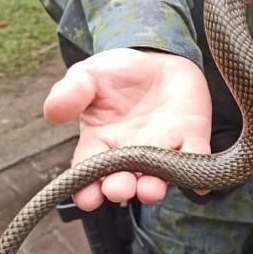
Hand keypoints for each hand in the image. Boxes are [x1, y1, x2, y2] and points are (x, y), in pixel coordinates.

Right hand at [44, 48, 211, 208]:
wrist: (157, 56)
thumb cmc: (117, 72)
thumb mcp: (88, 75)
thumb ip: (70, 93)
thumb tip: (52, 113)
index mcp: (100, 143)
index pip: (89, 171)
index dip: (87, 188)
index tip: (87, 197)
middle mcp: (130, 155)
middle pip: (123, 181)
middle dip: (120, 189)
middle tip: (119, 189)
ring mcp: (162, 150)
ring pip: (158, 177)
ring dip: (154, 187)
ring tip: (149, 189)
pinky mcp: (191, 138)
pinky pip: (196, 158)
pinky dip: (199, 173)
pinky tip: (200, 186)